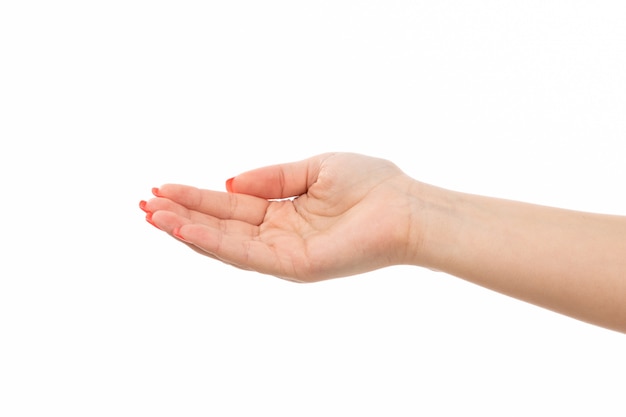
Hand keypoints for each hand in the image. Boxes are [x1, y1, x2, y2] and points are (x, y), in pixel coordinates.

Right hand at [140, 153, 420, 281]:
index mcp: (283, 211)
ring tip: (152, 216)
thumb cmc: (370, 184)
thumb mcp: (312, 168)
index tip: (162, 188)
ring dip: (187, 230)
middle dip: (182, 215)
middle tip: (144, 204)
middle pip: (221, 225)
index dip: (196, 197)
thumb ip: (271, 177)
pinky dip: (213, 243)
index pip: (230, 206)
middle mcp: (279, 234)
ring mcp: (284, 253)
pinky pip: (246, 254)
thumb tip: (230, 183)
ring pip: (226, 243)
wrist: (406, 208)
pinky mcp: (293, 266)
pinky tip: (184, 230)